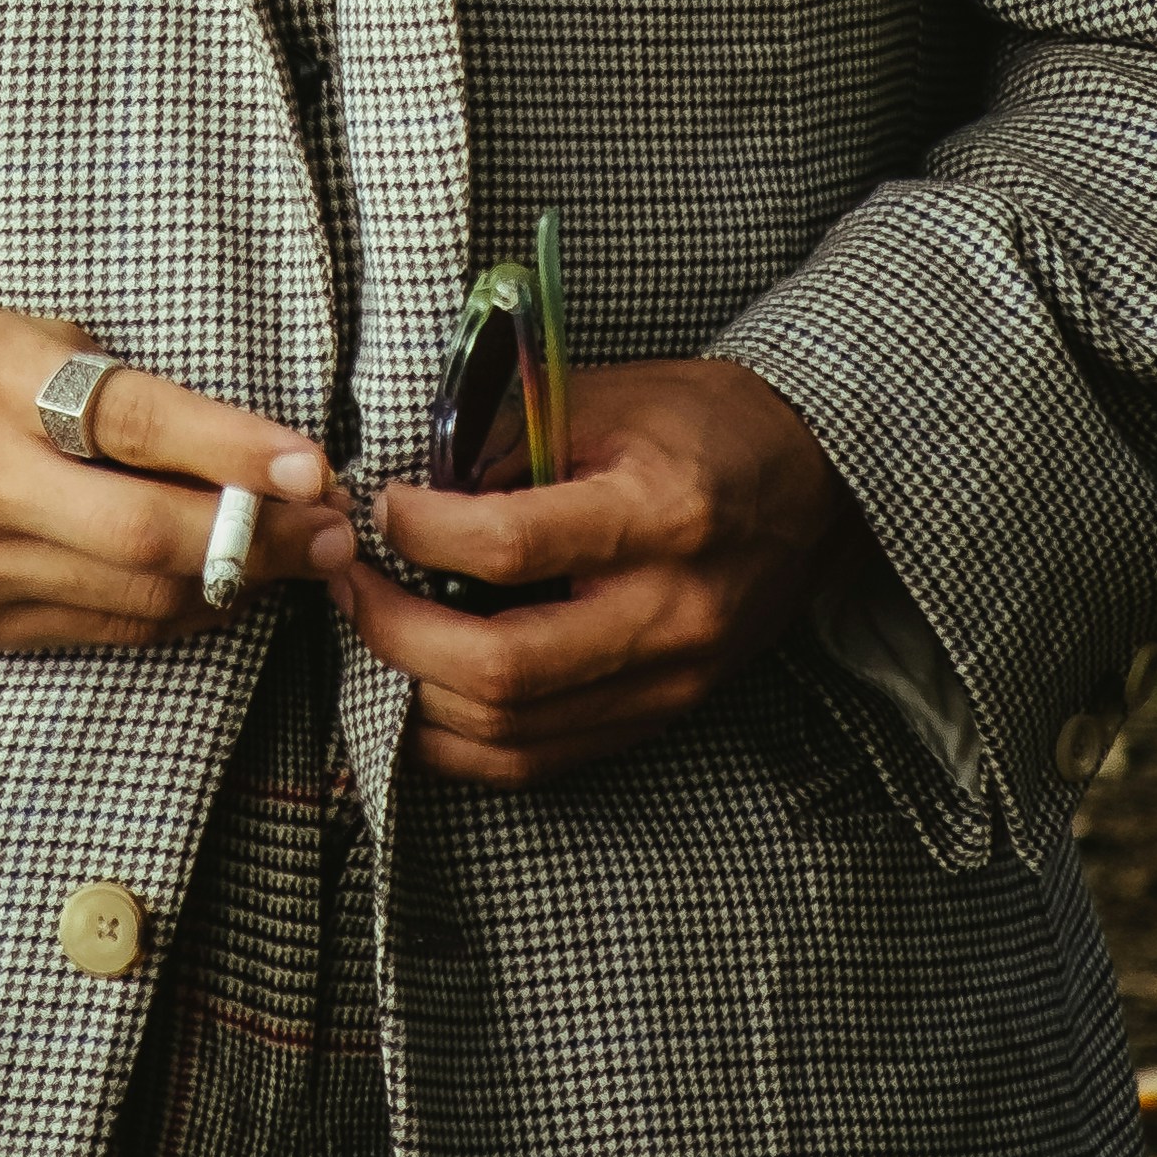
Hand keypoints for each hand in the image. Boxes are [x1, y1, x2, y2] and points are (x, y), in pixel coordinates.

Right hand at [0, 298, 354, 650]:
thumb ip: (96, 380)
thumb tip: (218, 437)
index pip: (142, 422)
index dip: (245, 452)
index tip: (319, 468)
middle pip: (154, 536)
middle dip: (263, 540)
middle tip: (329, 533)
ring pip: (133, 600)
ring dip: (229, 587)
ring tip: (288, 563)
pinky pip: (87, 633)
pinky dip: (159, 616)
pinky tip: (202, 592)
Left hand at [333, 358, 842, 785]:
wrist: (809, 480)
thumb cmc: (701, 423)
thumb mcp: (606, 398)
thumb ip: (509, 441)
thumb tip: (408, 488)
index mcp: (662, 516)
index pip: (512, 546)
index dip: (423, 533)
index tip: (381, 506)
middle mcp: (669, 615)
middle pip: (504, 668)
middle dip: (397, 632)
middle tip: (348, 583)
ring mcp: (669, 682)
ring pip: (514, 732)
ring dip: (417, 693)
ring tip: (372, 633)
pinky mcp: (661, 716)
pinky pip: (542, 758)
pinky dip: (464, 738)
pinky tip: (420, 692)